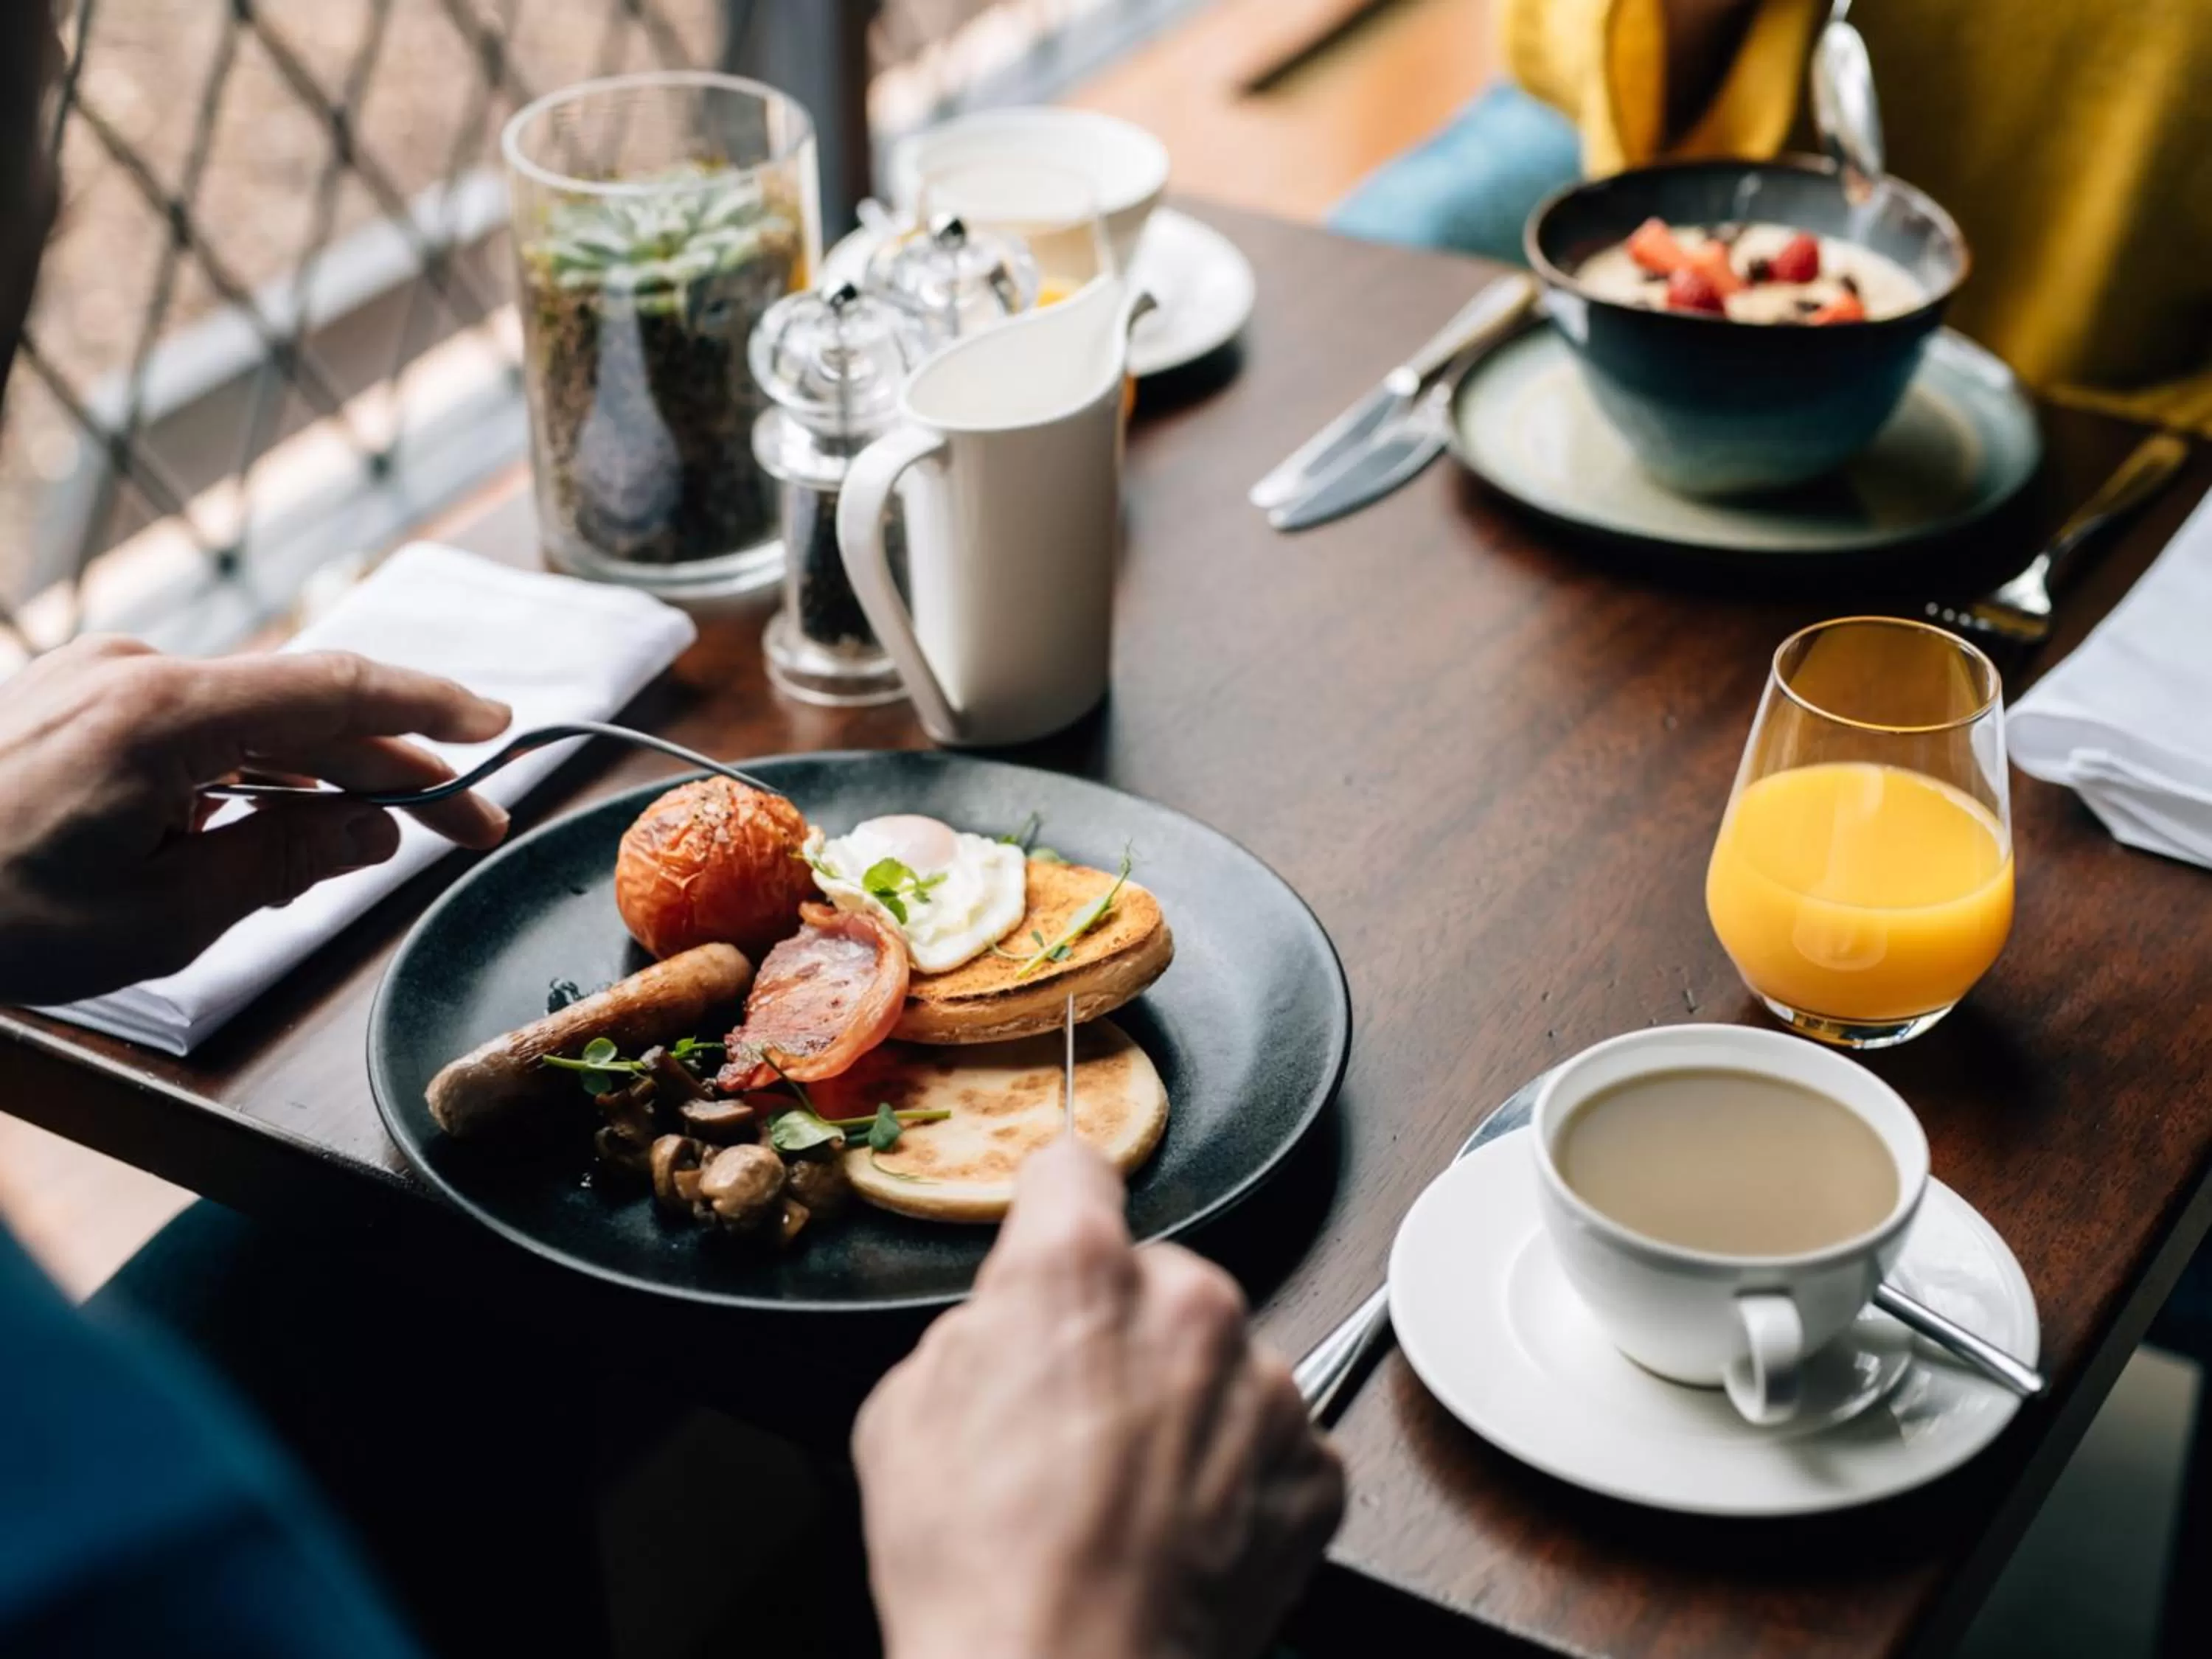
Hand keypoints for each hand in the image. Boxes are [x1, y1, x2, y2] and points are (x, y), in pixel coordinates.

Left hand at [0, 635, 512, 1003]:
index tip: (499, 725)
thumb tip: (372, 827)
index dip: (431, 708)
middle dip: (394, 763)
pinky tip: (267, 821)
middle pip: (303, 707)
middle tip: (470, 820)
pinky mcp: (66, 701)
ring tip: (379, 831)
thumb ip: (282, 861)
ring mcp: (94, 681)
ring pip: (247, 720)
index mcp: (164, 715)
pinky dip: (246, 771)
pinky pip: (189, 727)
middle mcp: (134, 674)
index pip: (338, 689)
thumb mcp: (157, 919)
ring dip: (319, 773)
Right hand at [854, 1140, 1343, 1658]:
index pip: (1077, 1170)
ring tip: (1123, 1496)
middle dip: (1121, 1330)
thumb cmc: (979, 1571)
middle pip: (1159, 1278)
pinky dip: (1233, 1476)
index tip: (1058, 1224)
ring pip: (1221, 1361)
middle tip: (1073, 1422)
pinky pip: (1269, 1441)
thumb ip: (978, 1330)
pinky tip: (1175, 1530)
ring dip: (1184, 1403)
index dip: (1055, 1205)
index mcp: (1078, 1269)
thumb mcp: (906, 1412)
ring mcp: (1264, 1388)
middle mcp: (1188, 1305)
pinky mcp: (1313, 1468)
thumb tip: (1008, 1323)